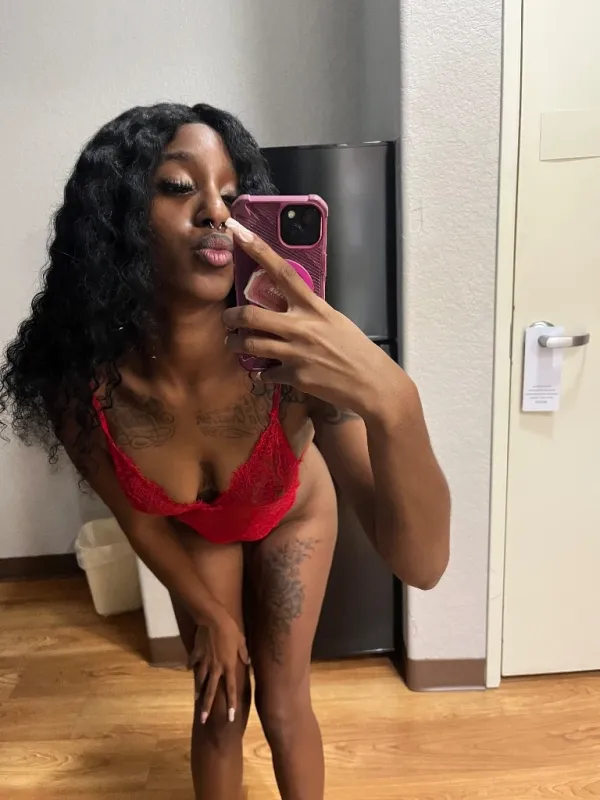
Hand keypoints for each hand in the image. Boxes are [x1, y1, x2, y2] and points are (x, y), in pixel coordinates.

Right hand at [189, 609, 249, 724]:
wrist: (213, 619)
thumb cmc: (230, 629)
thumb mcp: (241, 640)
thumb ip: (243, 653)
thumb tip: (247, 661)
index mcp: (229, 665)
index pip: (231, 688)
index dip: (231, 704)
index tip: (231, 717)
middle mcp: (216, 668)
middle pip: (211, 691)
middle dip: (207, 706)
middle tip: (203, 719)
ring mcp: (205, 662)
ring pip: (200, 680)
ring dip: (198, 691)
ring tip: (196, 700)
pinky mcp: (196, 654)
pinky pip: (193, 663)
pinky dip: (192, 667)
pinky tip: (190, 670)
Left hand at [223, 218, 406, 417]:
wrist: (371, 383)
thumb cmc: (357, 350)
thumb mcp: (335, 321)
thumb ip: (309, 312)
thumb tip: (288, 307)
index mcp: (314, 307)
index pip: (283, 272)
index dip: (259, 251)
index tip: (240, 234)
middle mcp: (302, 327)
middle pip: (252, 315)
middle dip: (231, 317)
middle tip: (228, 319)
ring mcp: (296, 353)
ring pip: (250, 345)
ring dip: (235, 344)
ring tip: (234, 343)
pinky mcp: (295, 377)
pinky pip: (265, 374)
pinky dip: (260, 373)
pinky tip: (262, 372)